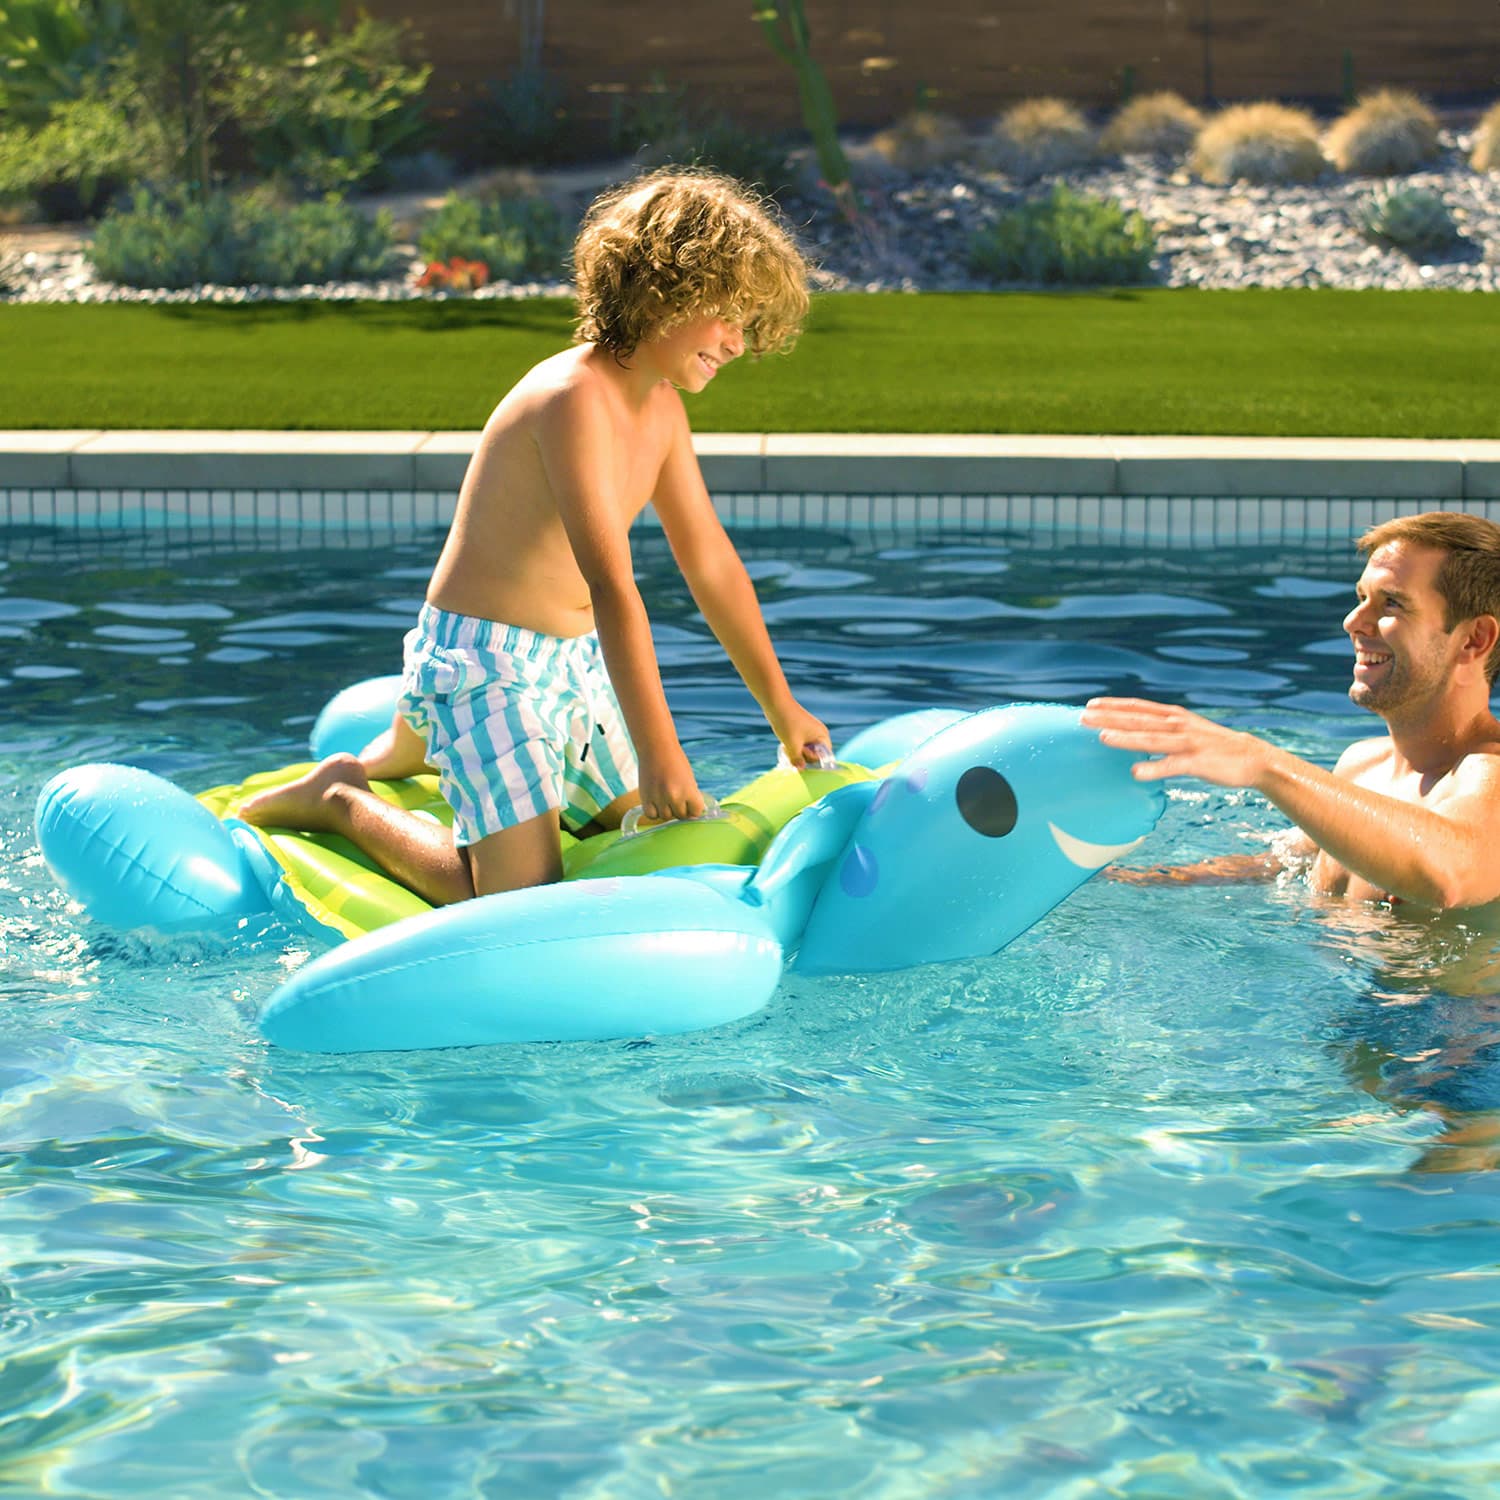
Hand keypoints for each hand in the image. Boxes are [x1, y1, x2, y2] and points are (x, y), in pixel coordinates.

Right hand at [636, 744, 705, 824]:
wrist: (656, 747)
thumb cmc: (675, 761)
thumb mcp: (688, 778)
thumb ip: (690, 795)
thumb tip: (692, 814)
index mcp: (689, 790)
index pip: (696, 812)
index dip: (694, 809)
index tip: (691, 805)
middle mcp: (674, 796)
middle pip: (680, 816)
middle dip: (680, 810)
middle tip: (677, 799)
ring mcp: (659, 798)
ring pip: (666, 817)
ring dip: (667, 810)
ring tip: (666, 798)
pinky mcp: (645, 797)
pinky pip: (651, 815)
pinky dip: (654, 812)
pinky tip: (656, 802)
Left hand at [770, 701, 833, 768]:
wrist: (776, 704)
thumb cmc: (788, 722)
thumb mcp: (792, 745)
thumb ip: (797, 760)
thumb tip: (801, 770)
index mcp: (822, 736)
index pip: (824, 756)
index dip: (814, 760)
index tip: (802, 756)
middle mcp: (818, 734)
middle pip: (814, 755)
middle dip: (803, 757)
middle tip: (792, 752)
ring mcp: (809, 732)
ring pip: (804, 751)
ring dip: (796, 754)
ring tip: (786, 749)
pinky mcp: (800, 731)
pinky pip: (799, 745)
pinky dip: (792, 748)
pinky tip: (784, 747)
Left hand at [1081, 697, 1267, 787]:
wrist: (1252, 757)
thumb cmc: (1212, 747)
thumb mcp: (1185, 731)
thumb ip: (1160, 729)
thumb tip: (1134, 733)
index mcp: (1173, 717)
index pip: (1138, 707)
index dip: (1113, 705)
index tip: (1089, 705)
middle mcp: (1178, 725)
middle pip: (1139, 719)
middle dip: (1110, 718)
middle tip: (1082, 718)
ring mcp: (1188, 742)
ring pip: (1152, 738)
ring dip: (1127, 738)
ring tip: (1102, 738)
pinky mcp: (1198, 762)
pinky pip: (1173, 766)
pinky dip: (1154, 768)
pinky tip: (1135, 772)